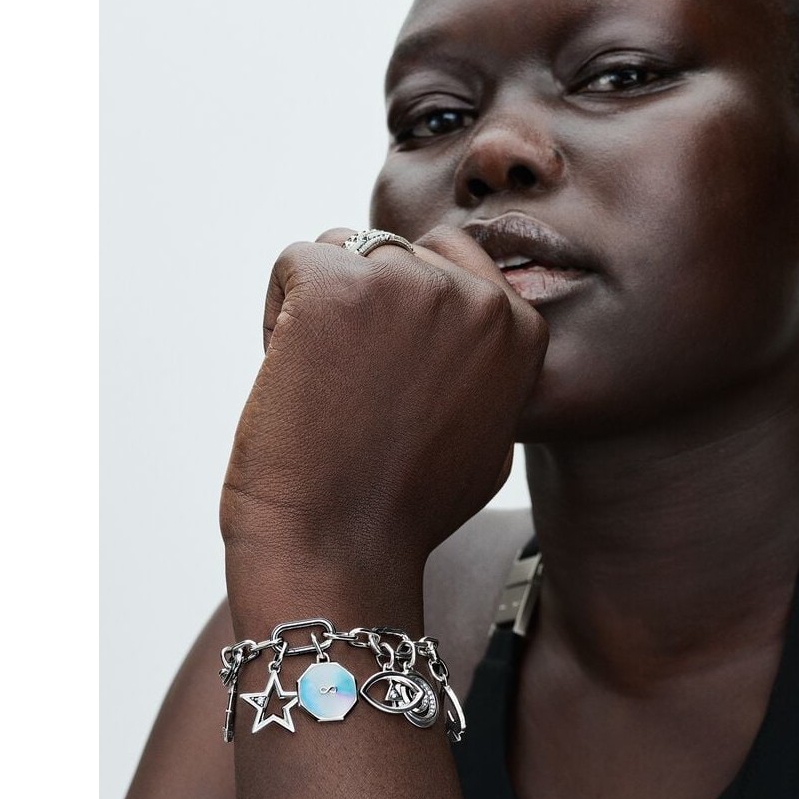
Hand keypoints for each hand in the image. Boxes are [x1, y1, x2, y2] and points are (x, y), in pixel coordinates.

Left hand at [220, 225, 548, 585]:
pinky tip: (292, 376)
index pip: (452, 257)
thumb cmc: (405, 509)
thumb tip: (470, 324)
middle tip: (352, 384)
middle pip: (395, 251)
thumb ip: (488, 368)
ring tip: (323, 383)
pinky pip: (293, 263)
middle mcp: (474, 297)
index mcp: (521, 328)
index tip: (390, 372)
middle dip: (365, 302)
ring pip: (342, 250)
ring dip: (321, 305)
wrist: (341, 548)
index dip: (407, 307)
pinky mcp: (336, 286)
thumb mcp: (489, 436)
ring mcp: (407, 286)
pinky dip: (277, 314)